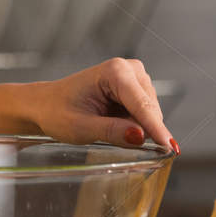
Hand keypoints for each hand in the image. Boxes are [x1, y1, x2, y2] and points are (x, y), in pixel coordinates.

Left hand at [30, 58, 176, 152]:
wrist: (45, 104)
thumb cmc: (58, 112)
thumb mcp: (81, 128)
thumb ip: (112, 131)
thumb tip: (140, 137)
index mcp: (115, 72)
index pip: (142, 105)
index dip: (156, 129)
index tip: (170, 147)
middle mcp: (129, 69)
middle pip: (149, 109)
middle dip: (141, 130)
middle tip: (110, 136)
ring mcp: (134, 76)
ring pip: (149, 113)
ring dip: (135, 127)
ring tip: (105, 126)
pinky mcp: (135, 86)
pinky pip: (145, 113)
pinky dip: (133, 124)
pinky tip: (113, 123)